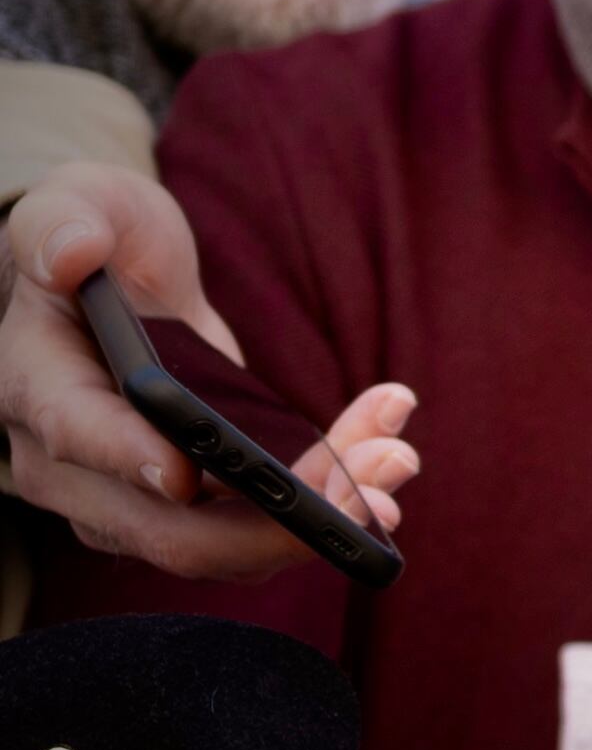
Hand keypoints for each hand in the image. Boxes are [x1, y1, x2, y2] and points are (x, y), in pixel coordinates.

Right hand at [2, 164, 416, 577]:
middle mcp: (73, 469)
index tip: (198, 470)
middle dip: (280, 516)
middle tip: (378, 466)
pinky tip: (384, 455)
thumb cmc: (97, 239)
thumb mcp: (81, 204)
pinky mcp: (191, 509)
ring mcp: (132, 501)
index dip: (134, 459)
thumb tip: (70, 253)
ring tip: (397, 456)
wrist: (116, 284)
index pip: (79, 438)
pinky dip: (329, 503)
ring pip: (229, 544)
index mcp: (37, 389)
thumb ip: (66, 222)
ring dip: (325, 515)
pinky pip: (259, 529)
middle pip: (173, 528)